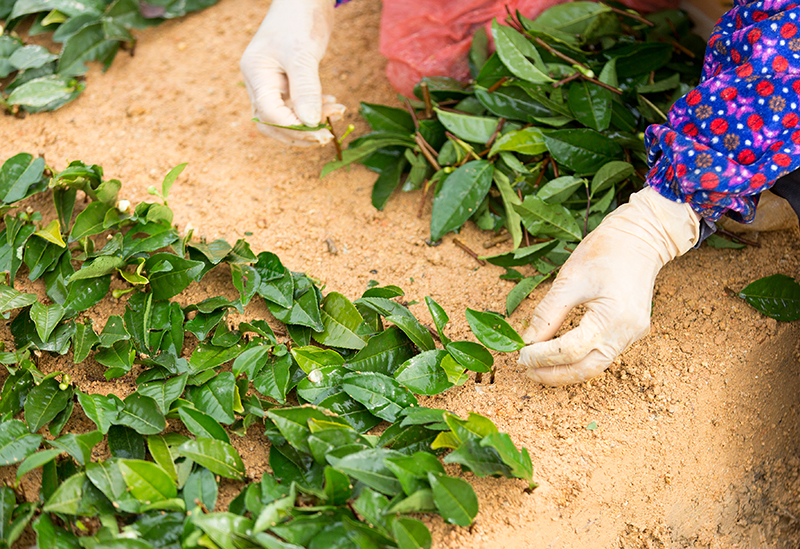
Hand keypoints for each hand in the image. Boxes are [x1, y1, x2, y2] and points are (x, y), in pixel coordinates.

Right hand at [240, 0, 345, 145]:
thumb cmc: (300, 20)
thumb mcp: (303, 54)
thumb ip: (305, 90)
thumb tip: (309, 123)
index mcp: (256, 74)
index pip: (269, 115)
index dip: (293, 128)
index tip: (320, 130)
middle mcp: (259, 82)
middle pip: (272, 123)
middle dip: (300, 133)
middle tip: (327, 135)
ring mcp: (271, 82)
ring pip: (286, 116)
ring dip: (310, 122)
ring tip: (336, 113)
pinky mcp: (286, 81)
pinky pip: (296, 105)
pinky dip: (314, 109)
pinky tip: (332, 104)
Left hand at [518, 187, 699, 385]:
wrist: (641, 237)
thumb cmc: (604, 252)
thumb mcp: (569, 279)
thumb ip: (547, 314)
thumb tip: (527, 340)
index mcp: (613, 318)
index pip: (571, 351)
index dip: (543, 357)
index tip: (520, 355)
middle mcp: (627, 333)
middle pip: (586, 369)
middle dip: (554, 374)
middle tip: (526, 370)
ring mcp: (632, 335)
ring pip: (596, 366)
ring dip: (566, 370)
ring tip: (538, 367)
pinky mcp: (631, 332)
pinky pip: (603, 354)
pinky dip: (579, 358)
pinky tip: (559, 356)